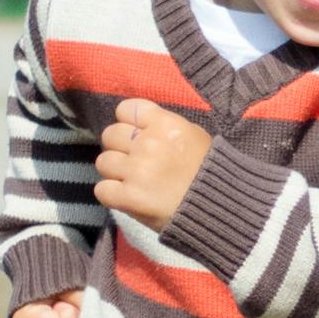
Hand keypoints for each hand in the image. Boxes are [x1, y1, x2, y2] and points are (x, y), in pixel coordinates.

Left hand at [94, 98, 212, 231]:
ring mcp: (136, 170)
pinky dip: (111, 194)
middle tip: (134, 161)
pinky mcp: (128, 197)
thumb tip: (139, 126)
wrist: (217, 209)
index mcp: (165, 123)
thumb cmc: (208, 171)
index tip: (136, 135)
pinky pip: (101, 189)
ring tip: (132, 181)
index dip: (128, 122)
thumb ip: (164, 126)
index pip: (125, 109)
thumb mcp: (193, 136)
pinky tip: (126, 197)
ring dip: (114, 172)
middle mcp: (148, 143)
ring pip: (103, 162)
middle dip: (119, 148)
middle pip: (110, 135)